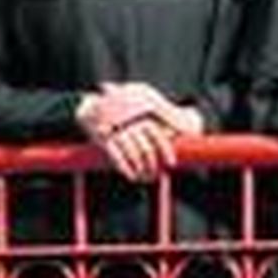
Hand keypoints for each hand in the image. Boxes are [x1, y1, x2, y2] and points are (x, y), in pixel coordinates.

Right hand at [76, 81, 191, 180]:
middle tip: (155, 174)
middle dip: (152, 165)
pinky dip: (126, 169)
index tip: (171, 164)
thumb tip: (186, 129)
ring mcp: (117, 130)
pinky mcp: (104, 139)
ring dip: (140, 170)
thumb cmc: (125, 103)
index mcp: (143, 113)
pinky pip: (117, 157)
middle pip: (146, 149)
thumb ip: (166, 113)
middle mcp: (131, 122)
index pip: (159, 135)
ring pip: (133, 155)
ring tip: (145, 178)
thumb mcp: (146, 99)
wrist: (91, 104)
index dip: (166, 151)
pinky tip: (131, 176)